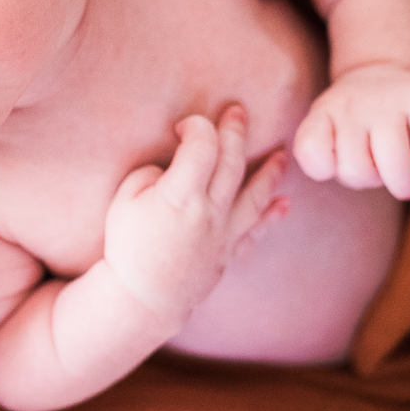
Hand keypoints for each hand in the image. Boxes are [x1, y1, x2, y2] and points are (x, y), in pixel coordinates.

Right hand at [102, 105, 289, 328]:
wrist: (143, 299)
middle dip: (236, 132)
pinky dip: (271, 217)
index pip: (201, 146)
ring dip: (270, 171)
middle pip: (231, 162)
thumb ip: (150, 174)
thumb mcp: (124, 201)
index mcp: (180, 194)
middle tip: (239, 111)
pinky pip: (255, 232)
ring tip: (282, 154)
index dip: (195, 127)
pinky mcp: (227, 252)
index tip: (182, 127)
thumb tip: (173, 166)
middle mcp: (209, 211)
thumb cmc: (127, 247)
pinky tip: (284, 203)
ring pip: (254, 194)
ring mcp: (223, 233)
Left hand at [293, 63, 409, 199]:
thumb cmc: (355, 121)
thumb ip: (323, 158)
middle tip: (379, 170)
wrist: (384, 69)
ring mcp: (390, 100)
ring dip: (403, 184)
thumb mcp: (328, 130)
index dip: (326, 168)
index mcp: (324, 113)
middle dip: (371, 181)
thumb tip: (359, 175)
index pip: (311, 151)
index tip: (339, 161)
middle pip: (356, 171)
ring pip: (394, 167)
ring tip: (406, 179)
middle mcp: (354, 104)